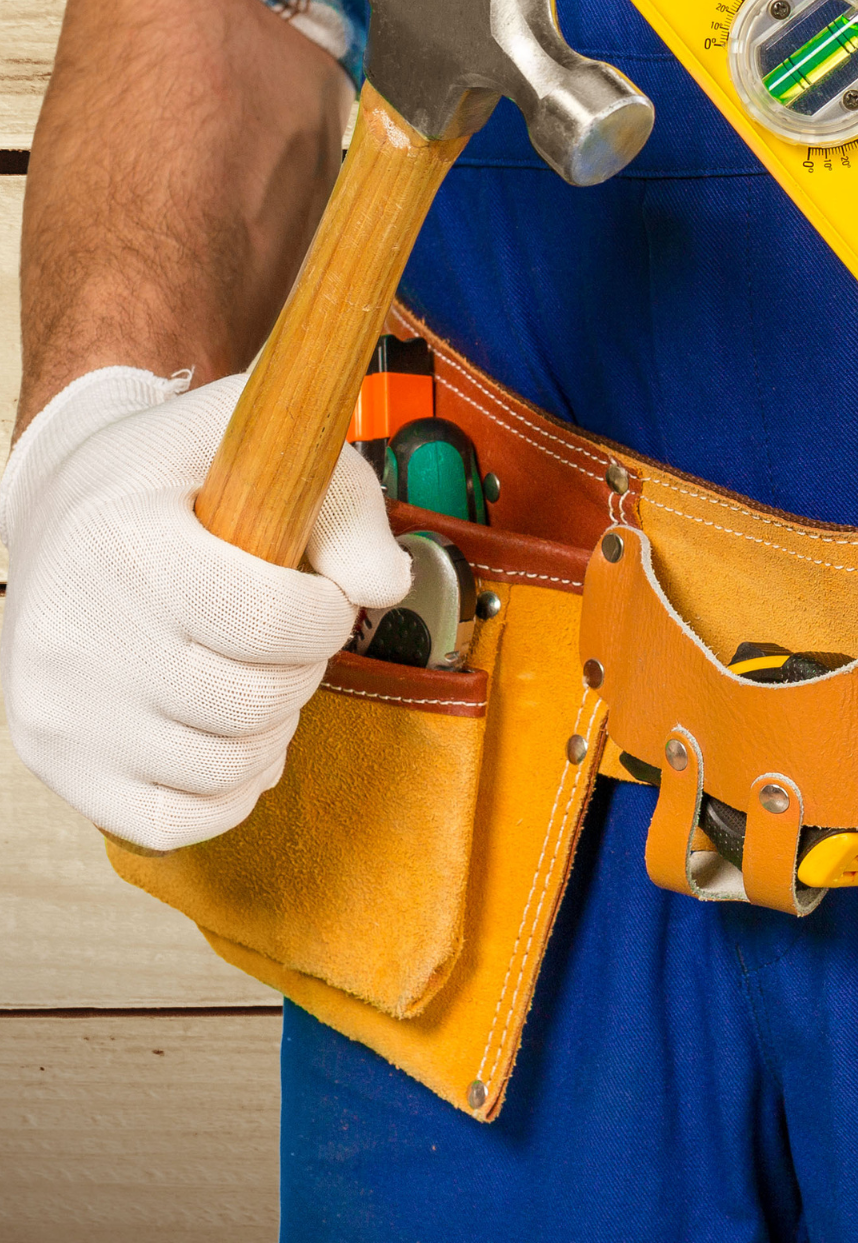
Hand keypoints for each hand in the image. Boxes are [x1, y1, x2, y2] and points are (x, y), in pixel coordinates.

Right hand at [1, 366, 409, 850]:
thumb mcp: (262, 453)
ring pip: (222, 767)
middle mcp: (78, 630)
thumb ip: (342, 511)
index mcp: (129, 540)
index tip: (321, 595)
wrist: (61, 504)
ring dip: (271, 729)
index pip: (267, 619)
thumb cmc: (177, 478)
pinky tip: (230, 732)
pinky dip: (227, 789)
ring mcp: (59, 706)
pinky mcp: (58, 761)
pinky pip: (174, 821)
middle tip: (290, 636)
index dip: (326, 615)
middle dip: (303, 669)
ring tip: (256, 675)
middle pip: (252, 700)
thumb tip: (383, 586)